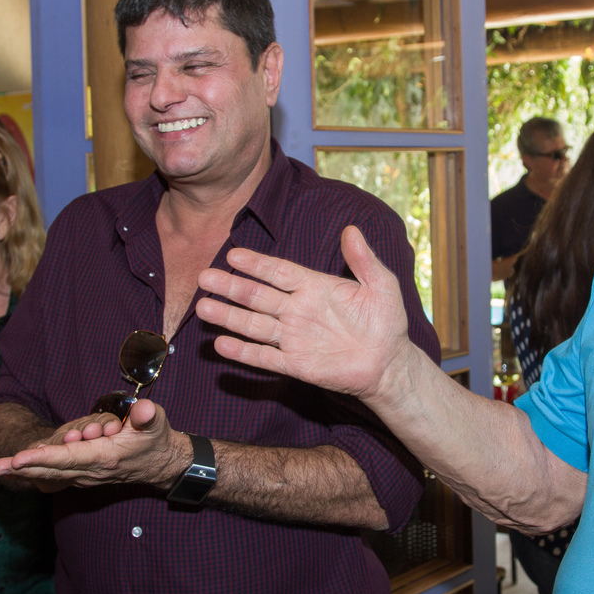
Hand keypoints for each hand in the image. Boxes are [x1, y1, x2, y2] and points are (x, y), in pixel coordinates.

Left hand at [0, 399, 185, 492]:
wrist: (161, 464)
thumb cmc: (155, 439)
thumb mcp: (156, 423)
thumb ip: (148, 416)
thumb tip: (142, 410)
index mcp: (106, 457)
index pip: (69, 457)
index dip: (43, 457)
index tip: (19, 458)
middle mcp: (92, 471)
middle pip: (53, 470)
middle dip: (24, 468)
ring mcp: (87, 476)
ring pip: (52, 474)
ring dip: (26, 471)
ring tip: (0, 467)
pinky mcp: (84, 475)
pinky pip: (57, 475)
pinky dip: (37, 472)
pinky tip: (19, 469)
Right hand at [194, 226, 412, 403]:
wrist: (390, 363)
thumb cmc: (386, 322)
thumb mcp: (381, 285)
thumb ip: (364, 260)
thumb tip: (352, 229)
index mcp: (314, 287)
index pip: (279, 272)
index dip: (257, 264)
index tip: (234, 254)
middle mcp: (298, 310)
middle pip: (258, 296)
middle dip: (232, 286)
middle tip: (205, 277)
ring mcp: (294, 337)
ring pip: (254, 325)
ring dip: (229, 317)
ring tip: (204, 307)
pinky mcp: (296, 364)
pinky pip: (265, 356)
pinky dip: (244, 352)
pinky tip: (222, 344)